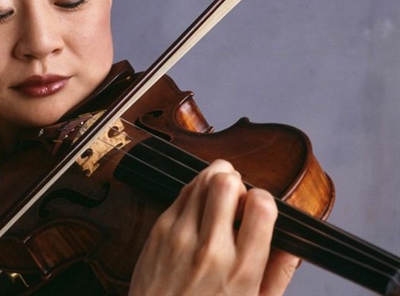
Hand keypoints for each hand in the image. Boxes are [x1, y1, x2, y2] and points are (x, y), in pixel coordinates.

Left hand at [129, 159, 298, 295]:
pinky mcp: (160, 229)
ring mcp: (181, 236)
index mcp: (241, 270)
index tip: (259, 208)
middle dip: (237, 183)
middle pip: (227, 183)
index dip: (264, 199)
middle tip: (236, 199)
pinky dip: (196, 191)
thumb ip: (278, 273)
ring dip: (215, 180)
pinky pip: (183, 191)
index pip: (261, 207)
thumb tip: (294, 242)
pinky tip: (201, 207)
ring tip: (219, 197)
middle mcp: (210, 250)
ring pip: (203, 180)